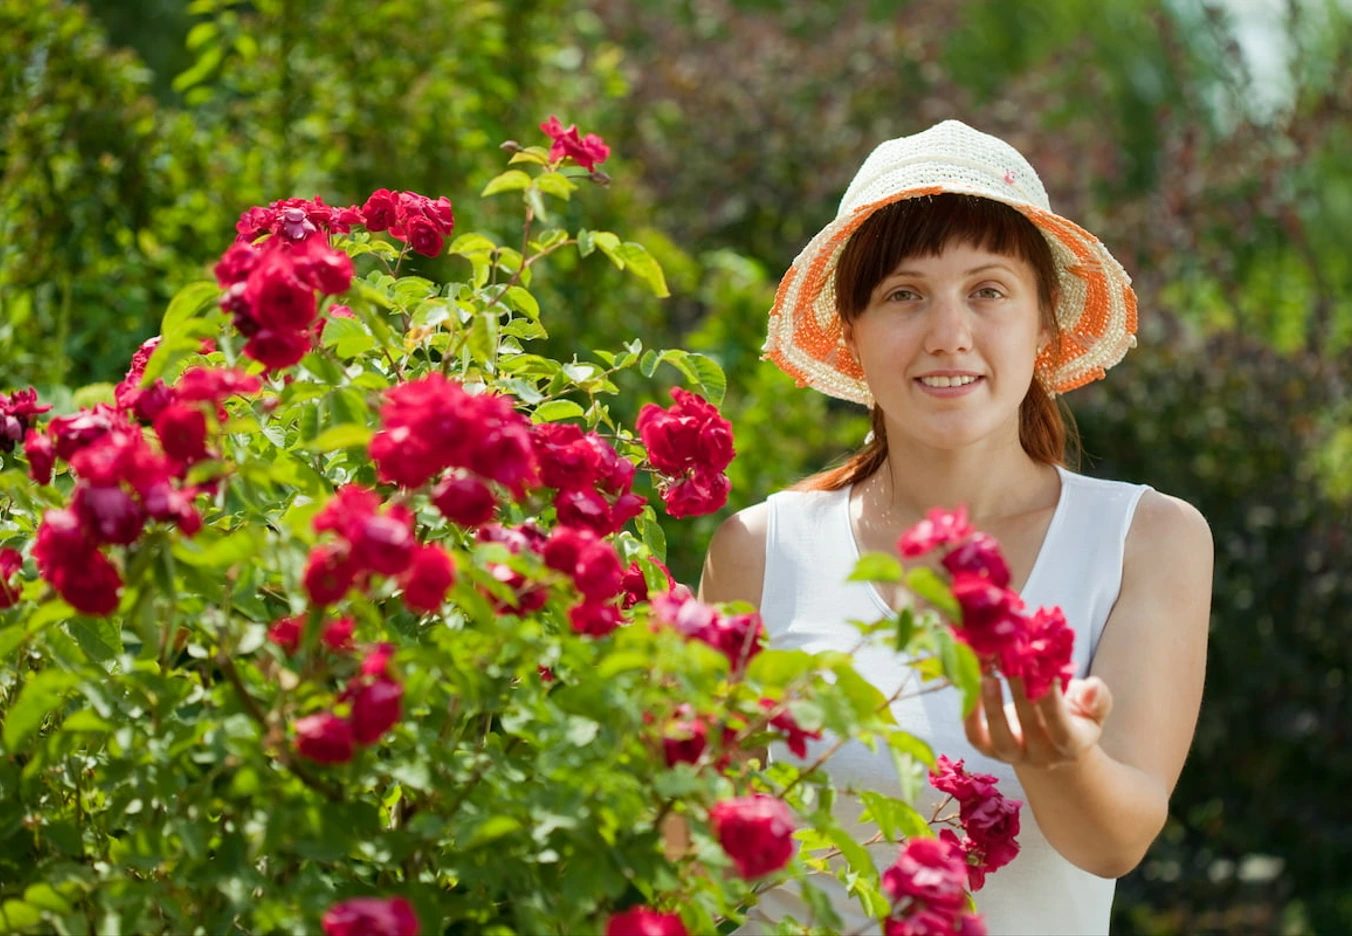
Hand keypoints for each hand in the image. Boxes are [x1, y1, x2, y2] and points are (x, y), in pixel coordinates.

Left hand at [963, 675, 1112, 769]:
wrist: (1049, 739)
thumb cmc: (1073, 714)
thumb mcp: (1092, 706)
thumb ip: (1097, 698)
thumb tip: (1091, 687)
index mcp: (1072, 745)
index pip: (1062, 729)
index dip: (1053, 702)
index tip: (1045, 671)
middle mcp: (1042, 756)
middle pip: (1029, 727)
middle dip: (1020, 692)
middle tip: (1011, 660)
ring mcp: (1013, 755)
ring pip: (1000, 738)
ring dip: (992, 705)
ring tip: (988, 674)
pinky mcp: (989, 750)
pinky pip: (976, 737)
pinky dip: (969, 715)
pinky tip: (969, 685)